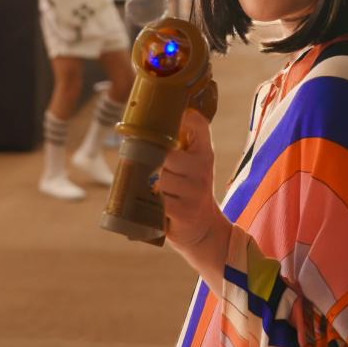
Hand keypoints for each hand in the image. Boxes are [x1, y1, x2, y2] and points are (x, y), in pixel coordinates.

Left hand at [156, 108, 225, 250]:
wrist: (203, 228)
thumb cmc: (189, 189)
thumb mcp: (191, 164)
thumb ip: (178, 143)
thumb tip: (144, 123)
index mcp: (204, 153)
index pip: (197, 124)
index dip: (181, 118)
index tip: (165, 123)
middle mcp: (202, 169)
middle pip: (164, 153)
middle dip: (149, 159)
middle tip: (144, 166)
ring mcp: (194, 191)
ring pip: (157, 176)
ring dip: (146, 182)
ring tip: (147, 186)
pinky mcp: (184, 211)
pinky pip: (156, 199)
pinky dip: (148, 200)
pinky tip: (149, 202)